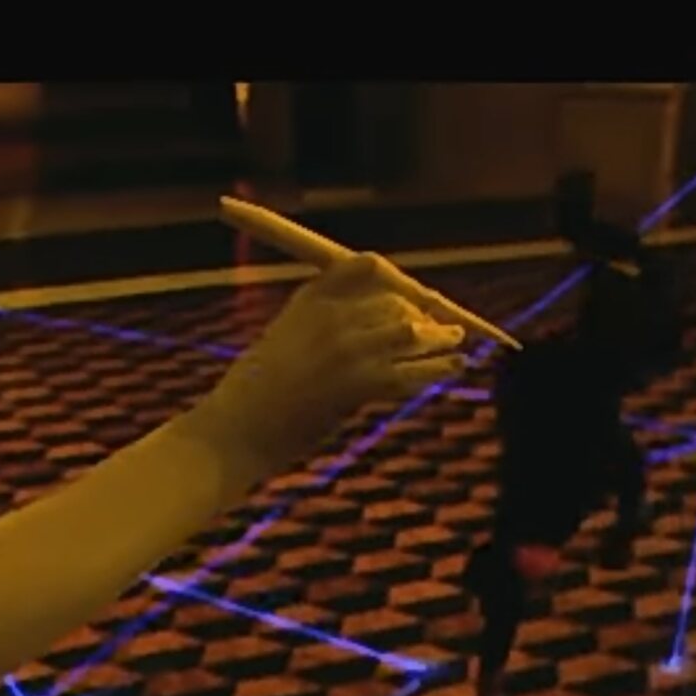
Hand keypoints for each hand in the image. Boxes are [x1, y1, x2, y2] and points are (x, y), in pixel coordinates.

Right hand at [194, 253, 469, 466]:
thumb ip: (322, 323)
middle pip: (395, 302)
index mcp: (309, 296)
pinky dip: (437, 371)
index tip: (414, 298)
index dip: (397, 283)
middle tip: (446, 329)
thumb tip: (375, 323)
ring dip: (438, 340)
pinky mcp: (358, 383)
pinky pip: (409, 373)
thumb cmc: (256, 391)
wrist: (237, 427)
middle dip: (424, 315)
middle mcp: (331, 314)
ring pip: (409, 335)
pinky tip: (456, 368)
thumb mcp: (285, 339)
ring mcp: (346, 347)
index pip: (368, 268)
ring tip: (458, 342)